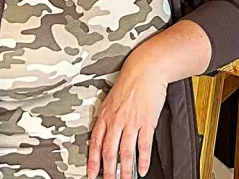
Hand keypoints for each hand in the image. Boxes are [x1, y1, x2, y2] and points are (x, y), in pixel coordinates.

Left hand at [88, 52, 168, 178]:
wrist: (146, 69)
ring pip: (125, 152)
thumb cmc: (130, 82)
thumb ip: (107, 118)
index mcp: (105, 115)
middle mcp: (116, 120)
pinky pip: (143, 145)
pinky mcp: (147, 122)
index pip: (95, 143)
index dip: (92, 161)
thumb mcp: (111, 99)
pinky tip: (143, 168)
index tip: (91, 173)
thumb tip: (102, 134)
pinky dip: (143, 159)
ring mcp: (132, 122)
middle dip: (108, 171)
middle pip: (109, 151)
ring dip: (125, 170)